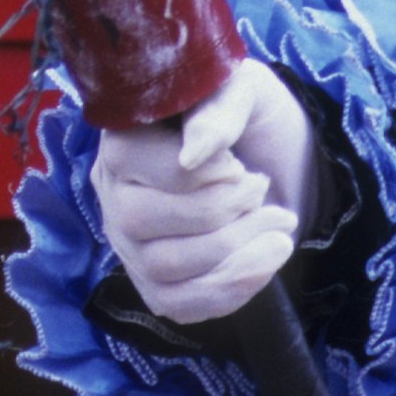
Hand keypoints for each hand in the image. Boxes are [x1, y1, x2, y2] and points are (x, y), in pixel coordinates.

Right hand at [90, 59, 317, 326]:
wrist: (280, 161)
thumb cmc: (251, 117)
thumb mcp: (246, 90)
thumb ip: (220, 109)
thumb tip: (193, 155)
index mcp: (123, 139)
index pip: (134, 162)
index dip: (196, 170)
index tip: (239, 164)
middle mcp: (114, 196)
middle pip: (140, 220)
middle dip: (219, 210)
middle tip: (262, 188)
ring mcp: (133, 246)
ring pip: (163, 269)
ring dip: (236, 250)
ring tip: (280, 222)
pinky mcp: (158, 286)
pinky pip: (179, 305)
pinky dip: (233, 288)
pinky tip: (268, 258)